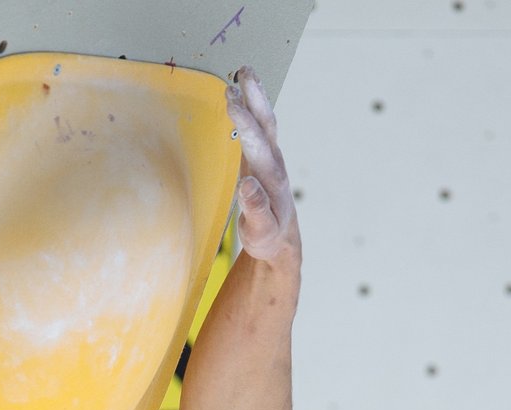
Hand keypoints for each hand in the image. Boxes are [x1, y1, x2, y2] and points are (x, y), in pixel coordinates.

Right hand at [225, 67, 300, 265]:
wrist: (279, 238)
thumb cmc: (268, 236)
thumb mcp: (261, 231)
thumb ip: (256, 210)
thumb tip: (247, 186)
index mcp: (271, 178)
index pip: (256, 144)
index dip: (244, 122)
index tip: (232, 102)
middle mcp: (274, 162)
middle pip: (265, 123)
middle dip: (254, 97)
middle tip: (242, 73)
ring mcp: (270, 158)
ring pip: (265, 121)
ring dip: (255, 95)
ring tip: (244, 71)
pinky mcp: (263, 157)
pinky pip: (259, 126)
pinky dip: (252, 106)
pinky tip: (242, 92)